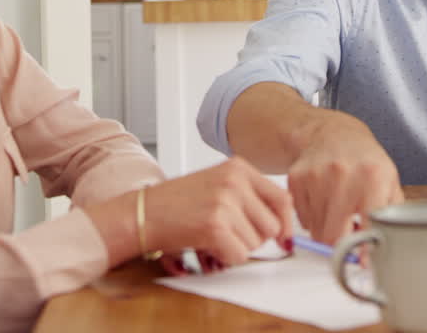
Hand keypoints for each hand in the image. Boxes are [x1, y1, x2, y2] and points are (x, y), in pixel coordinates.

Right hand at [142, 157, 293, 265]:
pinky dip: (225, 259)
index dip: (285, 224)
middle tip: (229, 236)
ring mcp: (225, 201)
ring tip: (212, 237)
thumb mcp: (217, 186)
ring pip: (257, 243)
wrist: (141, 213)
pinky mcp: (215, 225)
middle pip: (273, 225)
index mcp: (238, 167)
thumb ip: (249, 199)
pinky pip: (239, 256)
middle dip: (255, 238)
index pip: (282, 198)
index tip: (283, 239)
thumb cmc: (176, 204)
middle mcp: (235, 180)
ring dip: (237, 249)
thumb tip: (284, 228)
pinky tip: (207, 247)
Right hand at [287, 113, 402, 244]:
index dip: (364, 250)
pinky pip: (302, 218)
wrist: (333, 134)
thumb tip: (382, 254)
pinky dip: (312, 218)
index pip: (367, 228)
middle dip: (341, 245)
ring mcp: (316, 175)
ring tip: (337, 212)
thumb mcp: (389, 183)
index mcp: (373, 177)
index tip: (362, 260)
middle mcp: (343, 174)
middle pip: (333, 236)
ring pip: (316, 231)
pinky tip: (322, 201)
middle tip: (347, 239)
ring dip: (327, 230)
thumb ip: (390, 218)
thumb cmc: (365, 162)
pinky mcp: (297, 178)